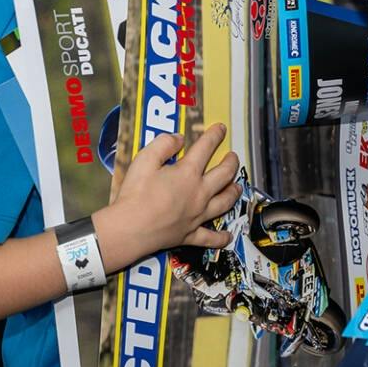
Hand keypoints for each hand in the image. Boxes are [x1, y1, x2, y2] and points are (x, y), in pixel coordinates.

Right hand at [105, 124, 241, 256]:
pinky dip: (220, 238)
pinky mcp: (189, 234)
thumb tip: (178, 138)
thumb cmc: (134, 195)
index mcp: (188, 173)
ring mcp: (197, 215)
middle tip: (233, 156)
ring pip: (224, 203)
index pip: (206, 148)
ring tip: (237, 186)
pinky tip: (228, 237)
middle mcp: (199, 193)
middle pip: (224, 175)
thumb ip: (163, 144)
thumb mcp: (144, 160)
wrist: (129, 229)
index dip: (215, 135)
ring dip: (233, 192)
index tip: (221, 128)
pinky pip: (210, 238)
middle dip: (231, 163)